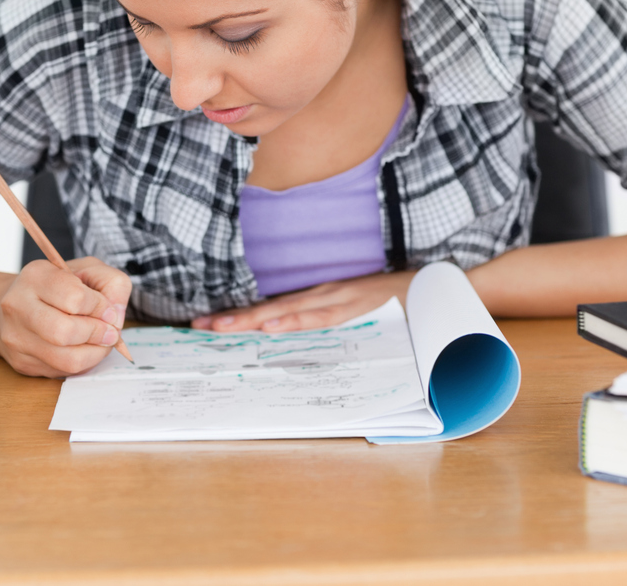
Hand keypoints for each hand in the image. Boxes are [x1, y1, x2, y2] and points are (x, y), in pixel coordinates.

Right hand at [0, 256, 131, 376]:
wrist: (18, 305)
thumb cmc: (59, 287)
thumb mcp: (89, 270)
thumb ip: (112, 285)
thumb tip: (116, 318)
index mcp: (35, 276)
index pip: (75, 298)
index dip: (101, 307)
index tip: (108, 310)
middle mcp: (18, 306)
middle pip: (65, 332)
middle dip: (97, 334)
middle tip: (109, 332)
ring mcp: (16, 337)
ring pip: (67, 360)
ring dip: (94, 353)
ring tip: (100, 342)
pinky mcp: (21, 362)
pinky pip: (62, 372)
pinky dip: (82, 363)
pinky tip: (82, 349)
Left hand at [190, 270, 416, 332]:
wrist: (427, 287)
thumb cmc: (389, 303)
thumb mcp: (351, 314)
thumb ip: (325, 323)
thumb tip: (292, 339)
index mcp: (315, 299)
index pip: (269, 309)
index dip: (237, 316)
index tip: (205, 322)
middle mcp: (319, 295)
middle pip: (268, 309)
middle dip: (233, 318)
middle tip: (199, 326)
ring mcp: (334, 299)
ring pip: (286, 312)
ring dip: (253, 320)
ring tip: (223, 326)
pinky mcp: (351, 305)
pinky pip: (319, 316)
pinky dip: (295, 320)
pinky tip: (273, 325)